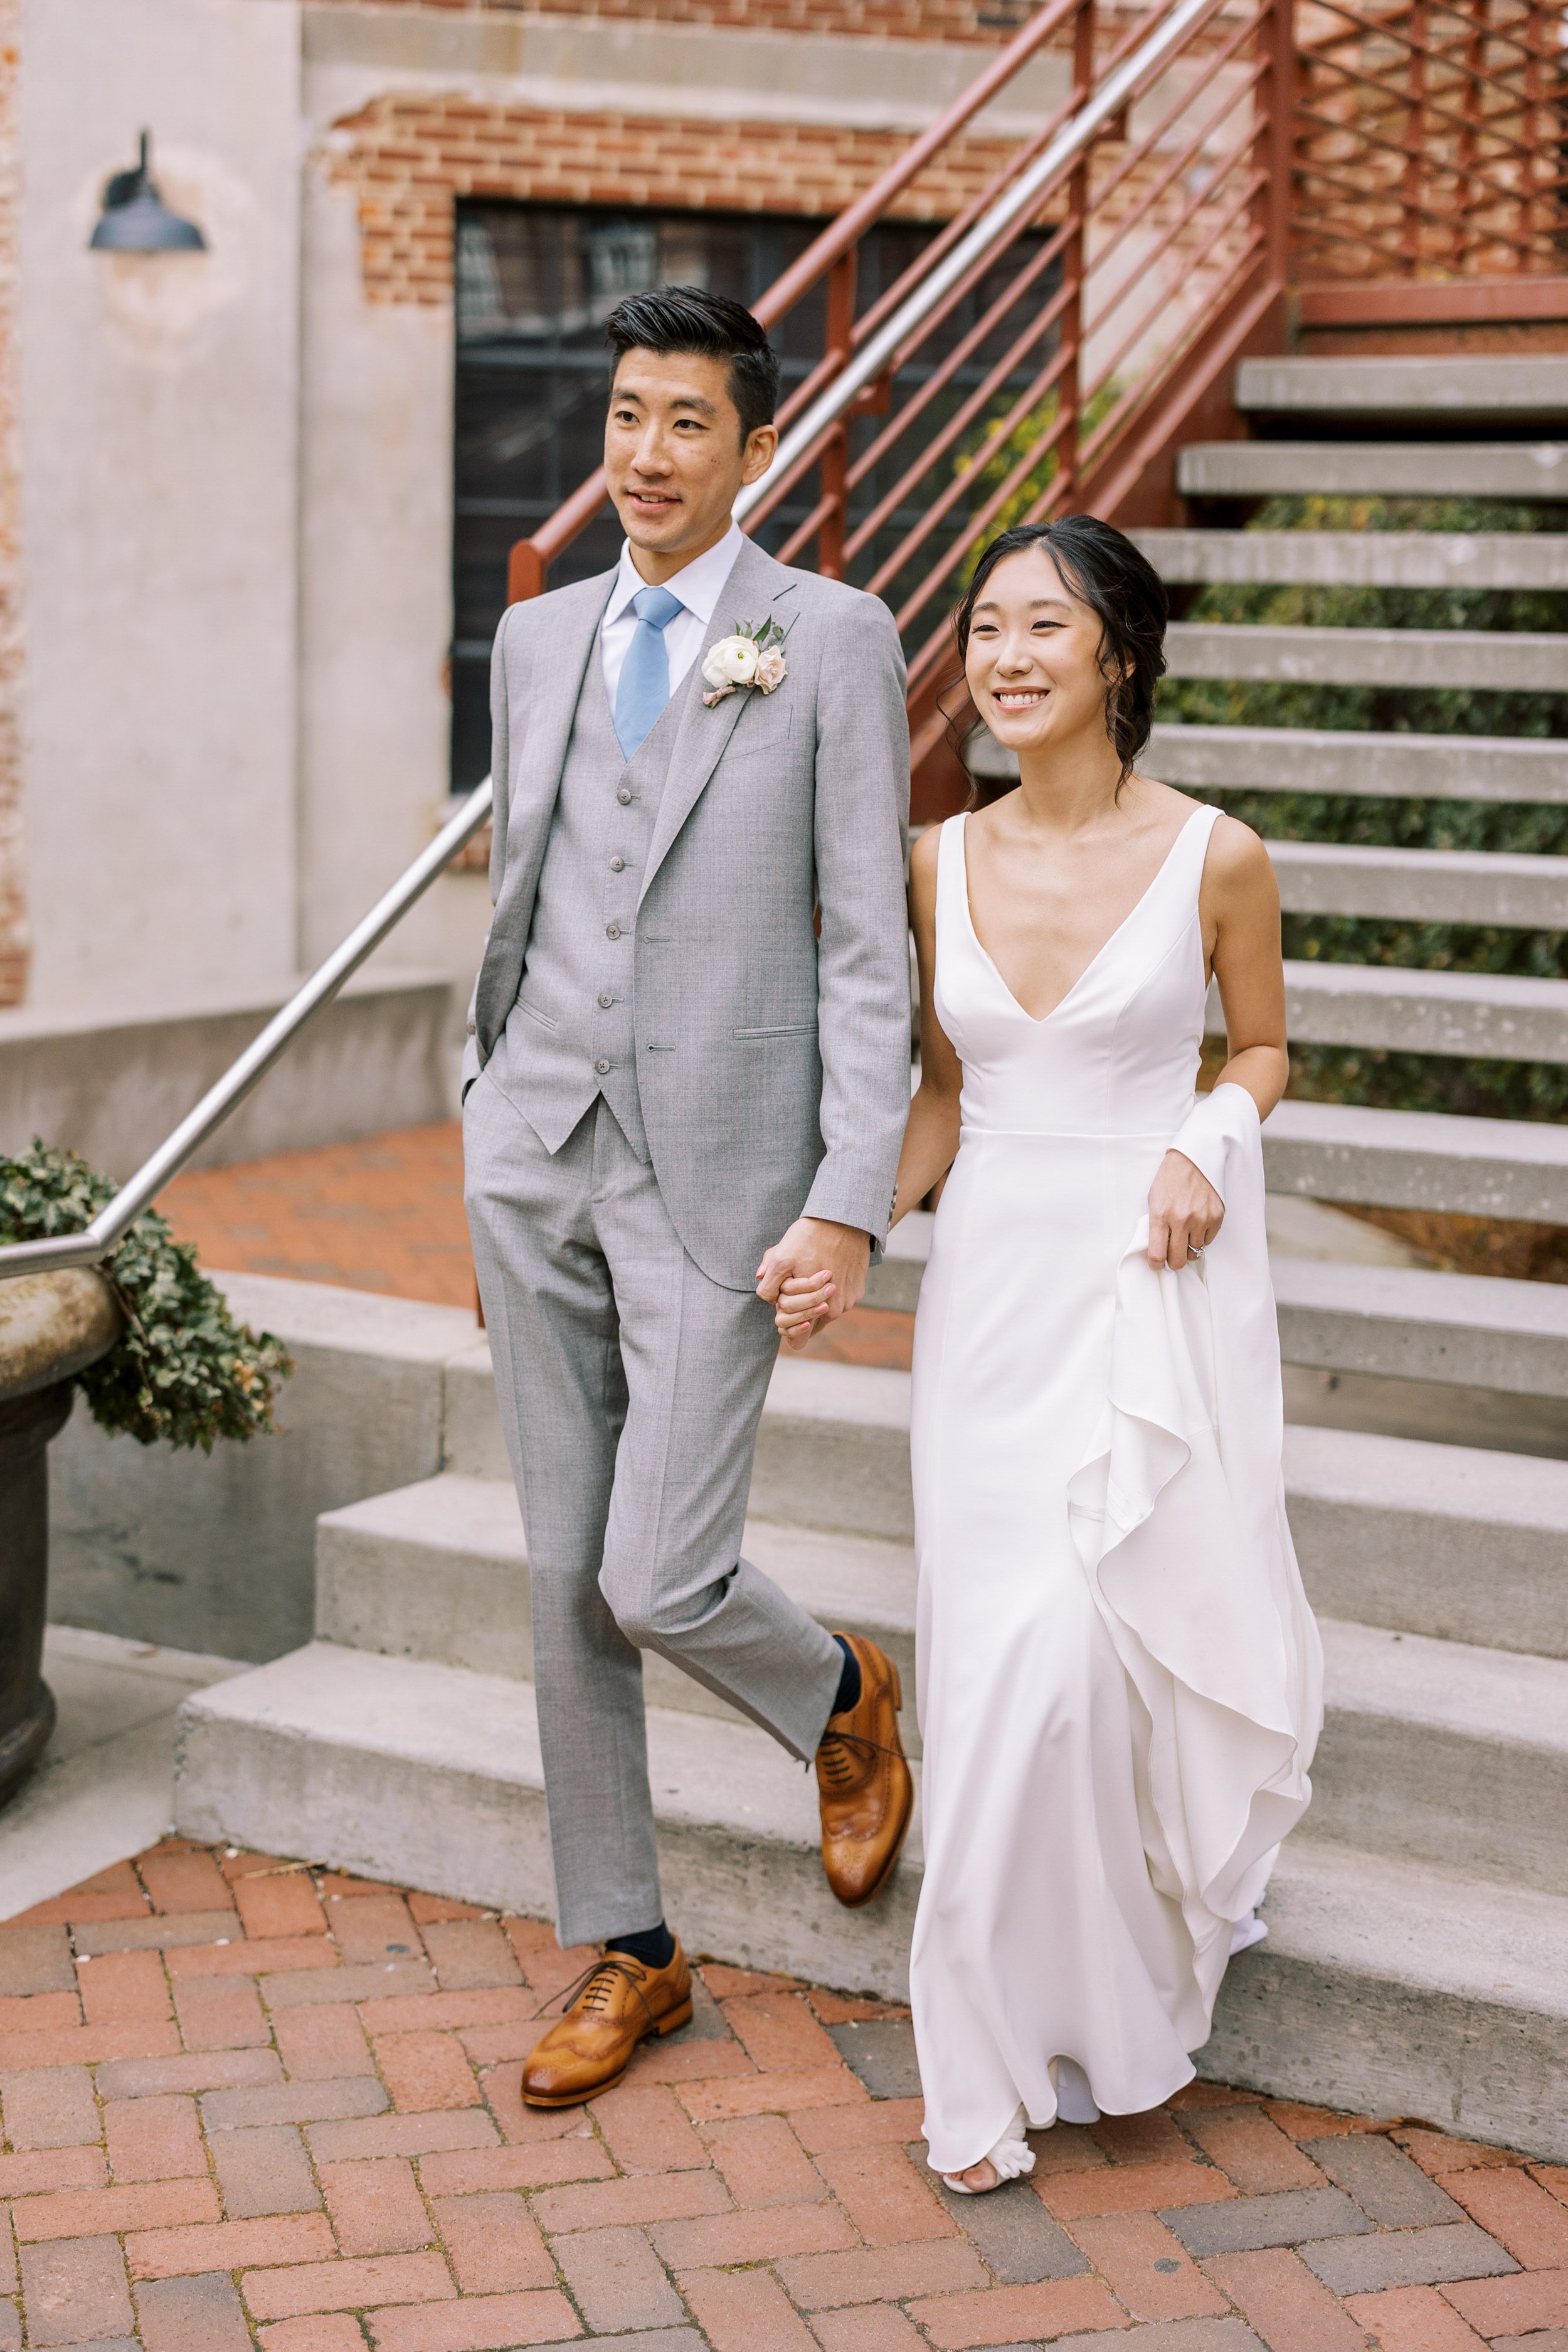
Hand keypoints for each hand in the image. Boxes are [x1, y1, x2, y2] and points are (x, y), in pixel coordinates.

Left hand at [757, 1217, 870, 1342]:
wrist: (845, 1218)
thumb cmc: (810, 1237)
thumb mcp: (781, 1256)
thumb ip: (770, 1282)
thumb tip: (767, 1297)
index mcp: (815, 1309)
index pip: (798, 1337)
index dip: (787, 1322)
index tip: (783, 1305)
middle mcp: (835, 1311)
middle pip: (811, 1318)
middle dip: (800, 1304)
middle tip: (796, 1281)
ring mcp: (849, 1300)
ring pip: (826, 1305)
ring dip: (816, 1295)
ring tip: (812, 1270)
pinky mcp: (858, 1289)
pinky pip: (840, 1295)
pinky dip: (832, 1286)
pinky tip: (827, 1266)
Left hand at [1147, 1149, 1222, 1270]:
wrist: (1193, 1160)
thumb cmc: (1170, 1180)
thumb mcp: (1154, 1201)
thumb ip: (1156, 1226)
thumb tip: (1159, 1249)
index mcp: (1161, 1216)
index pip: (1158, 1255)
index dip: (1156, 1263)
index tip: (1157, 1262)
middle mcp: (1181, 1220)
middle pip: (1178, 1260)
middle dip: (1174, 1261)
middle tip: (1172, 1254)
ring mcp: (1201, 1219)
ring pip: (1195, 1252)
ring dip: (1189, 1248)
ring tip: (1185, 1234)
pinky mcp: (1216, 1217)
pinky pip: (1208, 1241)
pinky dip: (1202, 1237)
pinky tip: (1196, 1225)